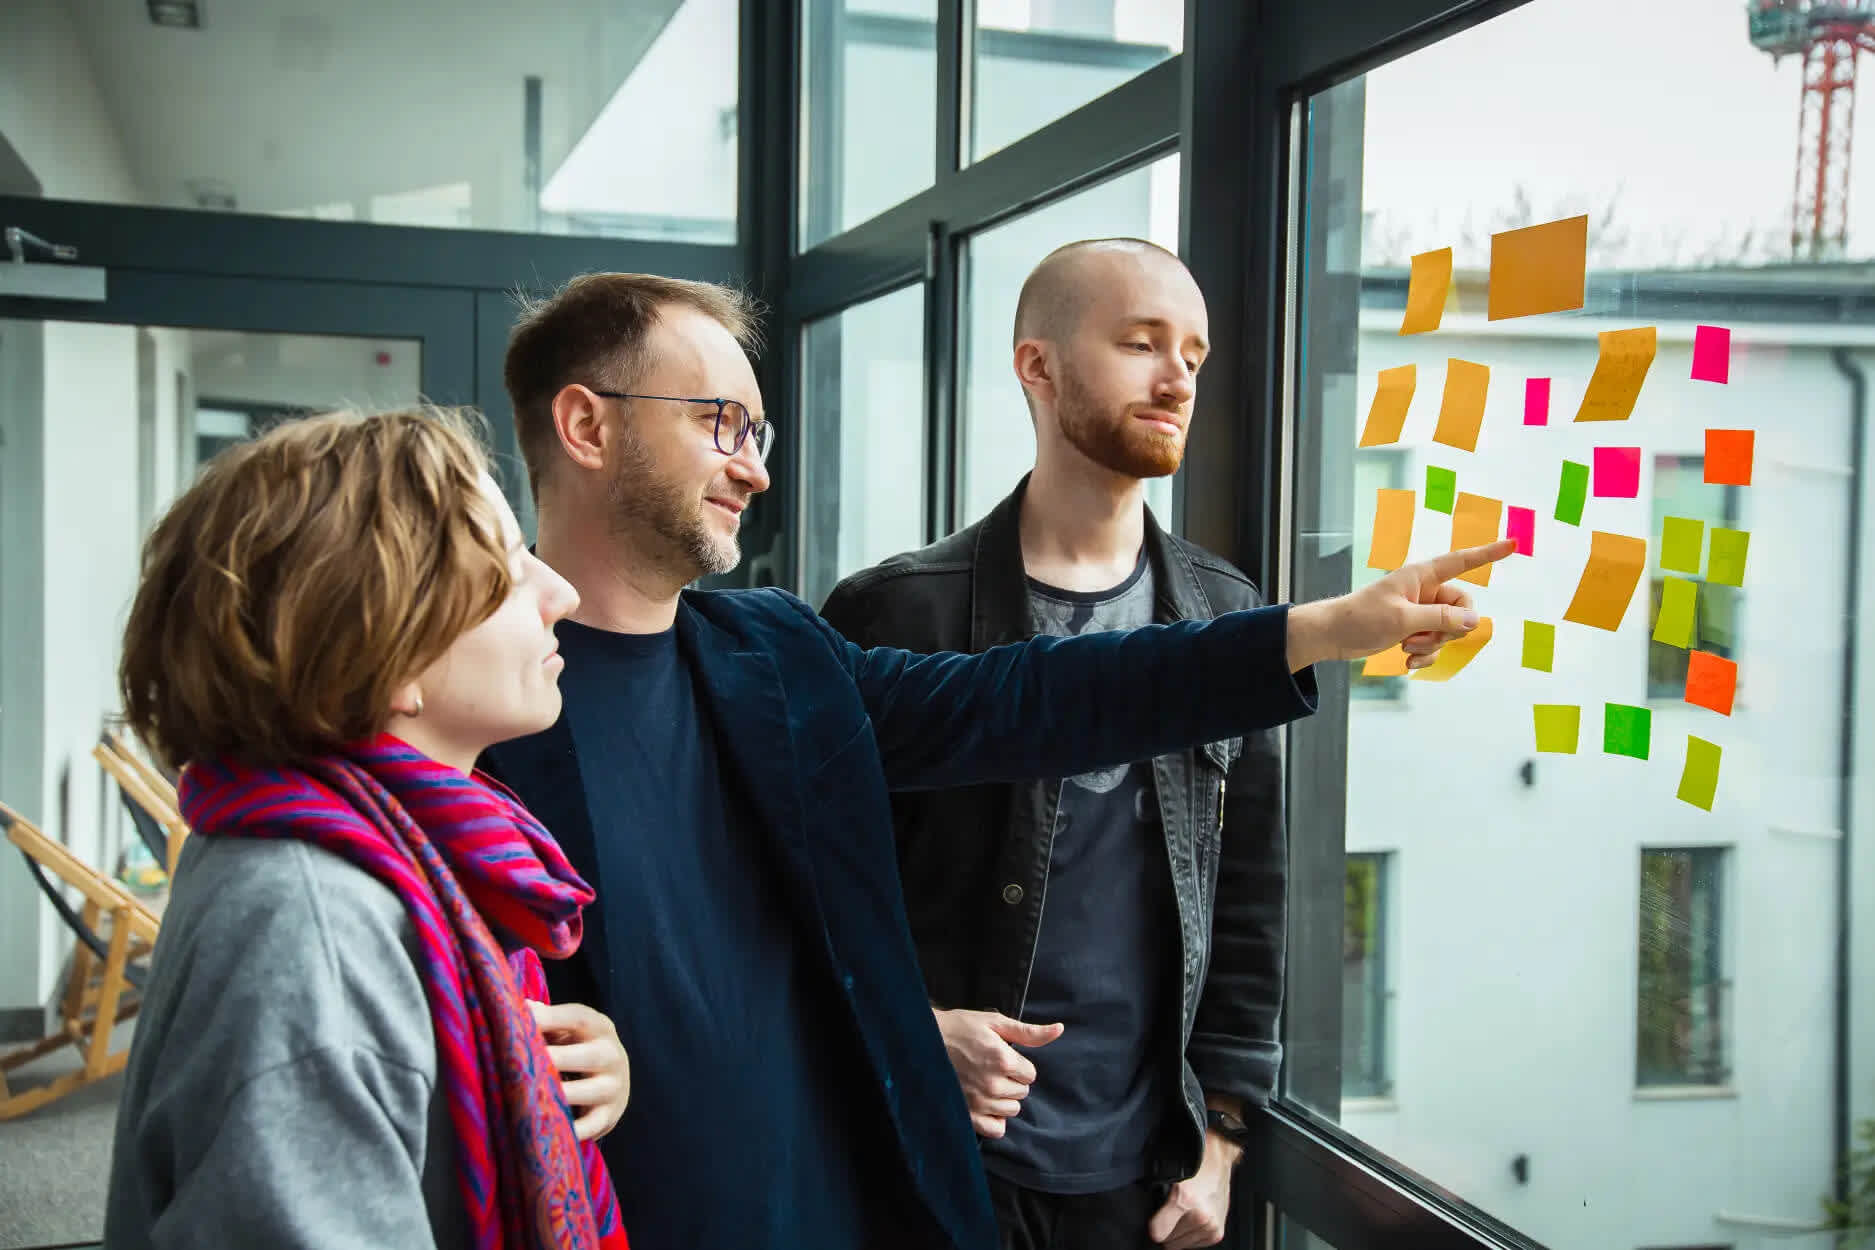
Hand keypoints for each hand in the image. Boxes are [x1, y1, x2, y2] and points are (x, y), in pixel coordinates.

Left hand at [529, 1000, 629, 1141]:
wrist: (612, 1080)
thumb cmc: (575, 1048)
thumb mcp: (566, 1029)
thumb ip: (544, 1018)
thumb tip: (519, 1008)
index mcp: (600, 1027)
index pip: (579, 1017)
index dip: (551, 1018)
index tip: (520, 1019)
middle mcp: (613, 1055)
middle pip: (589, 1055)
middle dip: (557, 1059)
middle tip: (524, 1064)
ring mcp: (614, 1087)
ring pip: (592, 1091)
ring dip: (563, 1094)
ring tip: (531, 1097)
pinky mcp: (609, 1116)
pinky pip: (591, 1126)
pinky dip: (572, 1130)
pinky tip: (546, 1128)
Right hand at [931, 1007, 1063, 1138]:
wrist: (923, 1042)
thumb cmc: (960, 1028)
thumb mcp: (995, 1023)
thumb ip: (1029, 1032)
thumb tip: (1059, 1030)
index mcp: (1003, 1060)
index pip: (1030, 1074)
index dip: (1018, 1065)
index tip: (1001, 1057)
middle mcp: (992, 1084)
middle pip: (1022, 1093)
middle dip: (1012, 1081)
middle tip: (990, 1068)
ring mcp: (979, 1102)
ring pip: (1011, 1110)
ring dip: (1003, 1099)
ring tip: (985, 1083)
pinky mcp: (966, 1115)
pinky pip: (995, 1129)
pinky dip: (994, 1119)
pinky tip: (984, 1104)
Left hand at [1147, 1129, 1238, 1247]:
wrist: (1217, 1157)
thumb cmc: (1192, 1163)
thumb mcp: (1165, 1175)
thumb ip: (1155, 1200)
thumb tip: (1147, 1220)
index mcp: (1184, 1200)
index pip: (1157, 1234)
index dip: (1152, 1226)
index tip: (1153, 1219)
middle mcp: (1200, 1216)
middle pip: (1169, 1242)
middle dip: (1167, 1230)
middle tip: (1170, 1213)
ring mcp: (1211, 1226)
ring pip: (1181, 1244)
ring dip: (1180, 1232)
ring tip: (1184, 1213)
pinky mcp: (1218, 1232)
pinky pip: (1194, 1244)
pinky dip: (1191, 1234)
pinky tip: (1193, 1217)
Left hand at [1285, 538, 1515, 671]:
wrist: (1332, 635)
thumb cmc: (1361, 617)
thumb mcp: (1403, 619)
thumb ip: (1441, 619)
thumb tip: (1474, 621)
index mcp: (1422, 575)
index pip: (1462, 561)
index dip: (1488, 553)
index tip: (1514, 543)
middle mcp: (1425, 590)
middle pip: (1461, 608)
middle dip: (1447, 630)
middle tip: (1418, 637)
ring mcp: (1420, 611)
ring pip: (1449, 630)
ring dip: (1432, 645)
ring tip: (1406, 646)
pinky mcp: (1414, 629)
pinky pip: (1435, 644)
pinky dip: (1425, 654)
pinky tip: (1407, 662)